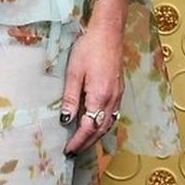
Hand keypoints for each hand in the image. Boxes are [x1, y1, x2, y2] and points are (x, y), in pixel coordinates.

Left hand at [60, 23, 123, 155]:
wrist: (108, 32)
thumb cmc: (89, 48)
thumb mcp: (74, 73)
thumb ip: (70, 98)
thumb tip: (66, 120)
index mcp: (99, 97)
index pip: (88, 128)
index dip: (78, 141)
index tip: (68, 150)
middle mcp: (112, 100)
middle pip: (100, 130)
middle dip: (87, 143)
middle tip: (74, 152)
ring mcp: (118, 95)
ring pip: (109, 124)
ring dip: (96, 137)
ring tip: (83, 143)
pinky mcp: (119, 90)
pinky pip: (113, 115)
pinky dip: (104, 126)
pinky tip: (97, 125)